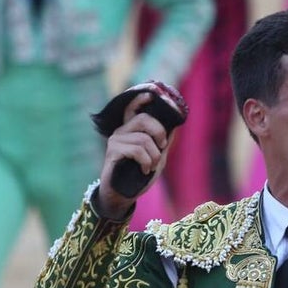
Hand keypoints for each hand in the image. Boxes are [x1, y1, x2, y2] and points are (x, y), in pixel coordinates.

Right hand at [97, 93, 172, 218]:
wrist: (122, 195)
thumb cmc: (138, 175)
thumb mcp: (156, 158)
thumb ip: (163, 143)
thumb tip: (174, 127)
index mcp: (131, 129)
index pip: (133, 107)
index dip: (141, 97)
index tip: (151, 93)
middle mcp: (121, 131)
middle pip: (143, 119)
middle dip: (158, 132)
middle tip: (162, 147)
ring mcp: (115, 141)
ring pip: (143, 139)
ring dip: (154, 156)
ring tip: (150, 167)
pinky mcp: (112, 152)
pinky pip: (136, 150)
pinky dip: (146, 161)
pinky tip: (143, 170)